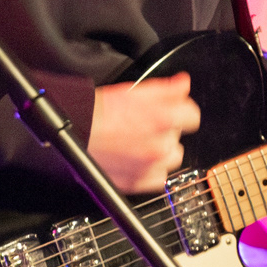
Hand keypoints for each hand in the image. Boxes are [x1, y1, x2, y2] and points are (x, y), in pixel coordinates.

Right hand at [90, 73, 200, 192]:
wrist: (75, 132)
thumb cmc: (98, 112)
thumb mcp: (134, 91)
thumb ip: (166, 89)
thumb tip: (184, 84)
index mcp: (162, 120)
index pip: (192, 115)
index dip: (180, 109)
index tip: (173, 110)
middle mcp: (159, 146)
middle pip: (178, 136)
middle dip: (166, 130)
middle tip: (146, 125)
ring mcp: (149, 167)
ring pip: (171, 158)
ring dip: (161, 151)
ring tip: (141, 142)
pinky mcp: (137, 182)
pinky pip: (158, 178)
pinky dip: (151, 169)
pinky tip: (137, 158)